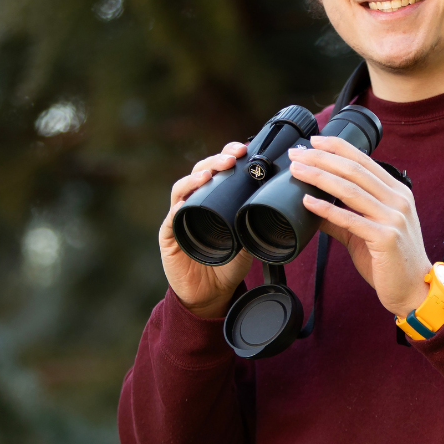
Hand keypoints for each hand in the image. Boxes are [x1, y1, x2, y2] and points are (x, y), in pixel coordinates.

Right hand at [159, 142, 253, 318]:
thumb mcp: (248, 241)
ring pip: (182, 189)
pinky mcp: (169, 236)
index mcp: (214, 200)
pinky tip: (185, 204)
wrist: (211, 294)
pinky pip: (171, 220)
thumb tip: (275, 206)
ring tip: (209, 173)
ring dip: (195, 178)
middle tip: (231, 157)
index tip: (243, 148)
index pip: (218, 170)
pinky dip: (178, 210)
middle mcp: (195, 203)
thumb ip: (254, 223)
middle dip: (214, 160)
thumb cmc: (227, 264)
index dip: (227, 156)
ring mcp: (179, 217)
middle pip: (200, 173)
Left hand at [288, 136, 430, 316]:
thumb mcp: (367, 232)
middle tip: (297, 154)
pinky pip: (350, 219)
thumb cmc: (391, 260)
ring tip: (297, 171)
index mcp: (397, 192)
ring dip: (319, 177)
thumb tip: (312, 205)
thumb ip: (342, 217)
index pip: (364, 160)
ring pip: (350, 189)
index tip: (313, 141)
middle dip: (321, 158)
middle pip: (354, 170)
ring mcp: (393, 218)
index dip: (337, 147)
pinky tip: (308, 202)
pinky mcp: (385, 238)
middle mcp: (398, 200)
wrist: (414, 289)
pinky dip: (327, 208)